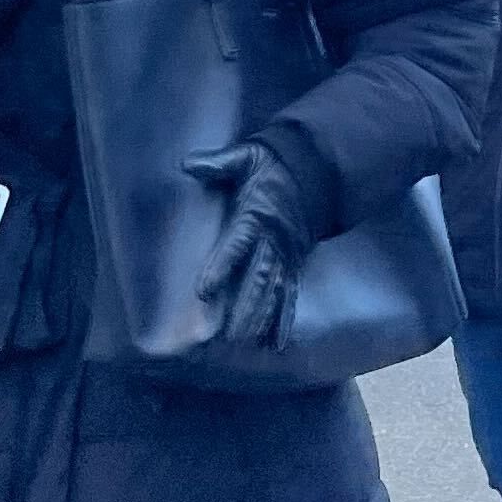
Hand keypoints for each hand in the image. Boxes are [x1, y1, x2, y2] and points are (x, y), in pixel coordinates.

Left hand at [184, 140, 318, 349]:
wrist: (314, 170)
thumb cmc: (272, 165)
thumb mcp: (246, 157)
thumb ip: (218, 163)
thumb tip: (186, 164)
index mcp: (255, 216)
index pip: (236, 245)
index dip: (220, 268)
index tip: (203, 290)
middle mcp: (273, 241)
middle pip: (257, 279)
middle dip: (244, 307)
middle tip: (229, 335)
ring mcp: (286, 255)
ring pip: (272, 291)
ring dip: (260, 318)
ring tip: (246, 342)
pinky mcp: (295, 263)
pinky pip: (290, 295)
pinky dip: (284, 320)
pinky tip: (276, 343)